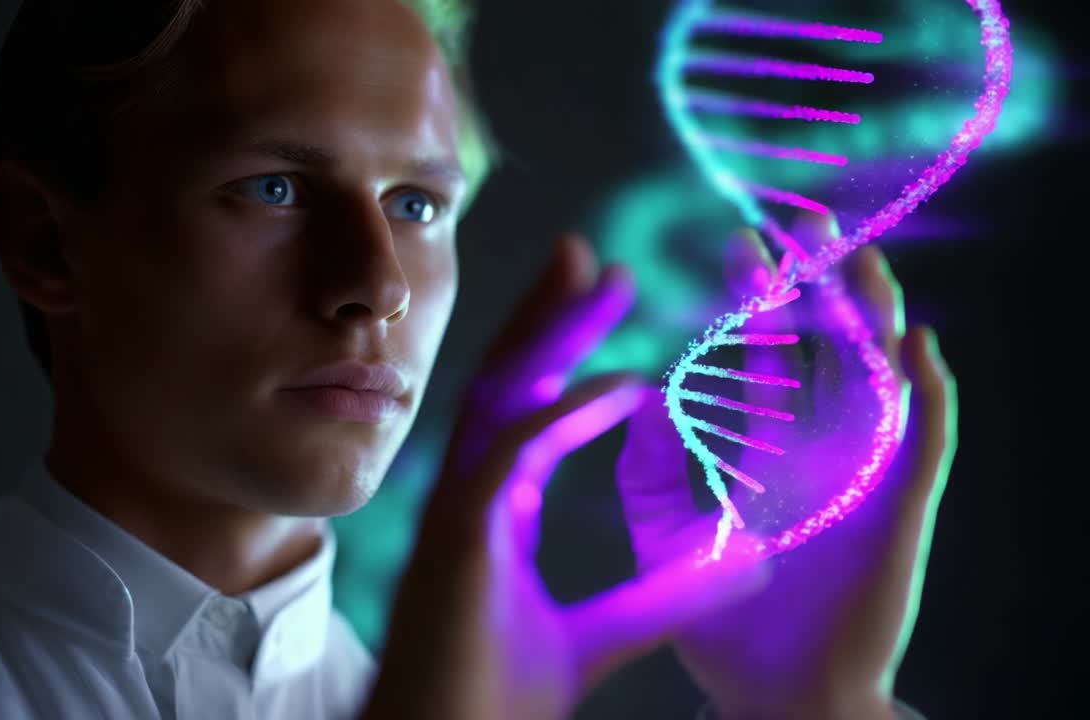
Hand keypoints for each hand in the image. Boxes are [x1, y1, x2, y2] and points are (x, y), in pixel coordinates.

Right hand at [361, 233, 767, 719]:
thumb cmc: (494, 705)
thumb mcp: (597, 638)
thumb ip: (657, 600)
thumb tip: (739, 567)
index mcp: (492, 512)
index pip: (526, 410)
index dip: (564, 356)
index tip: (612, 315)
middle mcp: (469, 496)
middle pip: (507, 381)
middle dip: (547, 315)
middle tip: (590, 256)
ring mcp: (456, 510)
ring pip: (499, 395)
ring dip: (548, 332)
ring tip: (597, 274)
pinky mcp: (458, 535)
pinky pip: (513, 453)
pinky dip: (565, 414)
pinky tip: (623, 386)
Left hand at [615, 216, 957, 719]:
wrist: (769, 695)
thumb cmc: (720, 621)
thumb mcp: (667, 533)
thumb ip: (648, 467)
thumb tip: (637, 394)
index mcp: (771, 449)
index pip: (770, 354)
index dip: (760, 298)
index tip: (740, 243)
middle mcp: (822, 451)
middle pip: (831, 348)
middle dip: (823, 284)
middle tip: (806, 221)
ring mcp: (864, 476)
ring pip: (881, 379)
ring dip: (875, 319)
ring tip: (858, 260)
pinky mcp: (898, 513)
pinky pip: (925, 446)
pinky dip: (928, 397)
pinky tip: (914, 349)